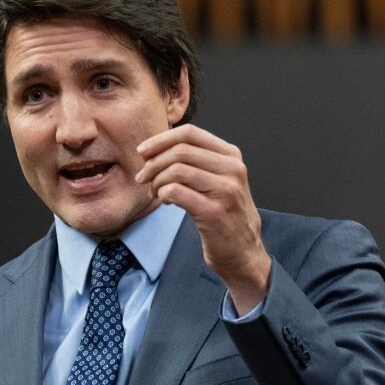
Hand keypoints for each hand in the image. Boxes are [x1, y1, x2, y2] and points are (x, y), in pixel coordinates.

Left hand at [135, 124, 270, 315]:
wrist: (242, 251)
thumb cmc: (223, 214)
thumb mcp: (217, 179)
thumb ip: (195, 160)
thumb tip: (154, 146)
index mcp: (231, 156)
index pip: (190, 133)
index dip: (161, 139)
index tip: (142, 152)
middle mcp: (232, 169)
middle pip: (180, 151)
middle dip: (153, 163)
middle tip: (142, 178)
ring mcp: (226, 190)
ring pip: (176, 170)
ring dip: (156, 181)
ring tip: (155, 193)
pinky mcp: (214, 211)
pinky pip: (175, 191)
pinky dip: (162, 194)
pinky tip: (165, 201)